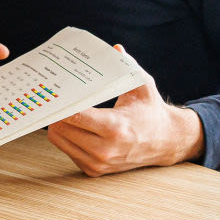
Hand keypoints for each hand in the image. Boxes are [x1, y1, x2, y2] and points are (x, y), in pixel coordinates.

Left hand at [45, 51, 202, 175]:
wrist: (165, 141)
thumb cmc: (150, 110)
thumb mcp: (142, 85)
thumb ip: (127, 65)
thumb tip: (115, 49)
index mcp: (115, 128)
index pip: (74, 116)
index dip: (61, 103)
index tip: (54, 91)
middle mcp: (104, 150)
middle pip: (60, 128)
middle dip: (56, 111)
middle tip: (55, 97)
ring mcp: (98, 163)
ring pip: (59, 140)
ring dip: (57, 124)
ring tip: (63, 109)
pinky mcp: (94, 171)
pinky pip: (66, 150)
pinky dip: (66, 137)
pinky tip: (73, 124)